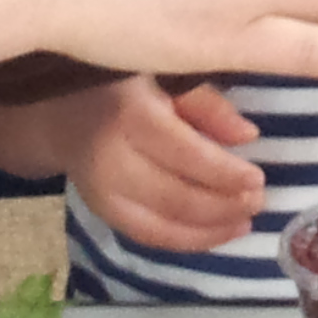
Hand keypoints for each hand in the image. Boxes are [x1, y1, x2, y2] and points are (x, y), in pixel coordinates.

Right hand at [68, 81, 266, 252]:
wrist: (59, 110)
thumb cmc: (124, 85)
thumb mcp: (166, 76)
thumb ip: (208, 106)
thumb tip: (248, 137)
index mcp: (130, 115)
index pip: (186, 154)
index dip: (225, 173)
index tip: (258, 179)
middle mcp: (110, 159)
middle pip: (174, 197)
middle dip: (221, 207)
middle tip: (258, 203)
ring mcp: (100, 193)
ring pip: (160, 226)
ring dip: (208, 231)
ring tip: (244, 223)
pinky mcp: (100, 212)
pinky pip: (146, 236)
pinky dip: (184, 241)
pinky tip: (216, 234)